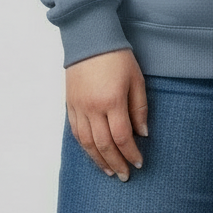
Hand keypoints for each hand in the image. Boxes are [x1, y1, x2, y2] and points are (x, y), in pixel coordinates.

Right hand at [65, 48, 148, 180]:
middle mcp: (93, 107)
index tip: (139, 162)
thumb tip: (142, 133)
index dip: (131, 152)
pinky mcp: (70, 104)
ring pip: (87, 143)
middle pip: (104, 144)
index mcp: (112, 100)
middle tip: (125, 175)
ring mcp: (79, 107)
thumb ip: (139, 107)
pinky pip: (76, 132)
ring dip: (98, 160)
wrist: (90, 37)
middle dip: (116, 162)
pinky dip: (85, 147)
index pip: (122, 136)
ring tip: (109, 171)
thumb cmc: (117, 56)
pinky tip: (93, 153)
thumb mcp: (136, 78)